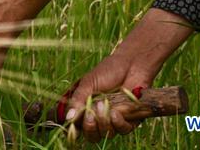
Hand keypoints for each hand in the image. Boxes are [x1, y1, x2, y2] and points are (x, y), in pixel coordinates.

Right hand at [63, 8, 193, 143]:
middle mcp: (99, 117)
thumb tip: (68, 117)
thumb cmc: (108, 71)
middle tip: (90, 115)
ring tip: (103, 105)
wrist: (131, 64)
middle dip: (89, 128)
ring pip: (106, 134)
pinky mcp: (130, 120)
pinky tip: (115, 112)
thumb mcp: (88, 83)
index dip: (74, 130)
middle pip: (91, 136)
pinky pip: (122, 130)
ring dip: (103, 123)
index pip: (77, 127)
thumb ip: (78, 100)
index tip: (73, 125)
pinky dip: (117, 123)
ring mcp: (114, 120)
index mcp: (86, 109)